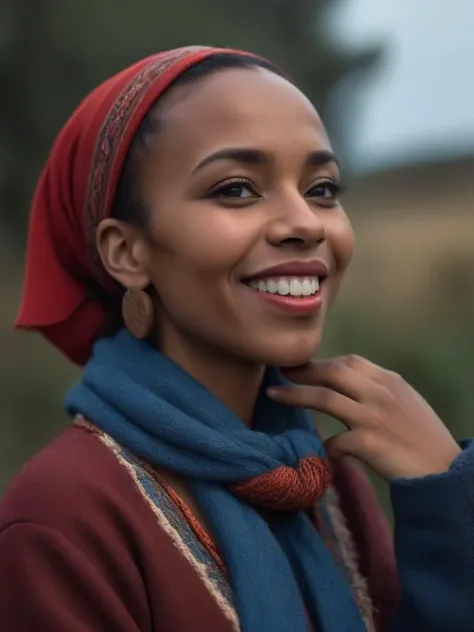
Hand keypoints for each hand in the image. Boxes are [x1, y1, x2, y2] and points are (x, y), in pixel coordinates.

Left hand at [268, 355, 461, 479]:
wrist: (445, 471)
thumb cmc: (424, 438)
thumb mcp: (405, 402)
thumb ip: (377, 390)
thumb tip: (345, 385)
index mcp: (388, 380)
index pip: (348, 361)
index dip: (320, 362)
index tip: (301, 365)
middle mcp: (379, 392)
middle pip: (331, 372)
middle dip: (302, 371)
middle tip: (280, 372)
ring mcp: (373, 416)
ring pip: (324, 397)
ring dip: (294, 395)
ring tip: (273, 394)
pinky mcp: (369, 443)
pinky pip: (334, 441)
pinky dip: (323, 447)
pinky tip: (318, 454)